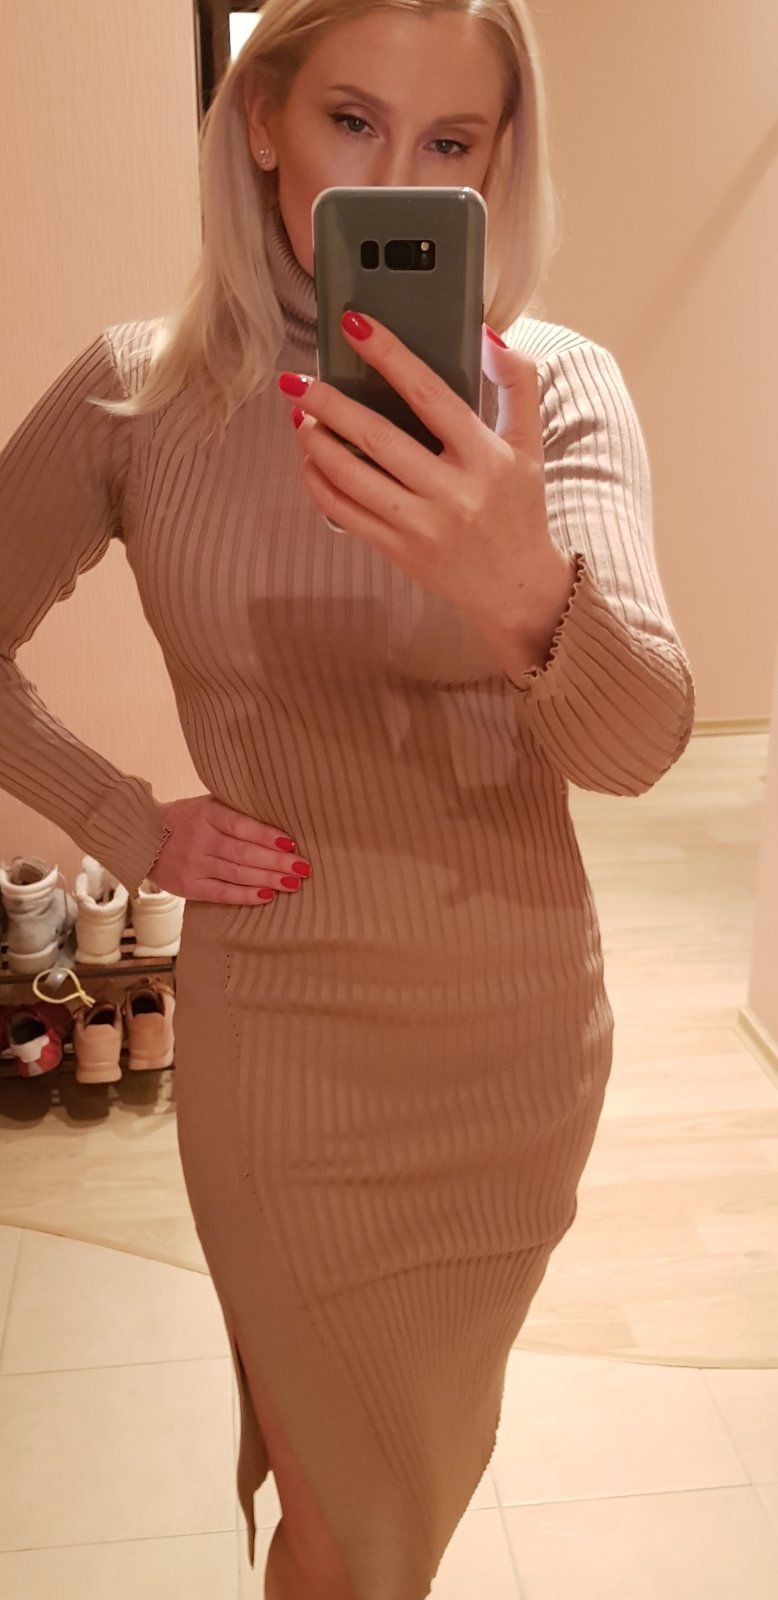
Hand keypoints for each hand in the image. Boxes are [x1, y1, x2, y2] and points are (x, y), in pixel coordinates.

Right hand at [152, 796, 310, 904]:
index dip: (268, 836)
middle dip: (277, 862)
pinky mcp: (189, 886)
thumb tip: (279, 820)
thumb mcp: (206, 805)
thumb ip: (235, 811)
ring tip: (293, 883)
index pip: (242, 826)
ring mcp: (193, 864)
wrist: (142, 837)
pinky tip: (268, 896)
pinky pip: (222, 893)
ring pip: (237, 874)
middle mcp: (200, 839)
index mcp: (207, 813)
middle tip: (303, 868)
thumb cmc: (186, 819)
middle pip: (244, 853)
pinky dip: (246, 895)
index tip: (291, 844)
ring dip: (269, 879)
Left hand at [279, 312, 555, 637]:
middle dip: (330, 404)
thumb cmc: (519, 508)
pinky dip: (320, 484)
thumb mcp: (530, 444)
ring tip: (300, 415)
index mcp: (485, 457)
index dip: (390, 355)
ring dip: (317, 443)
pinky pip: (346, 514)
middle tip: (297, 379)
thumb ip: (518, 382)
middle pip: (378, 438)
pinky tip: (311, 460)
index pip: (430, 395)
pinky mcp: (399, 551)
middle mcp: (452, 492)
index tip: (355, 325)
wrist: (516, 588)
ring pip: (354, 478)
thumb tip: (486, 334)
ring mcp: (422, 526)